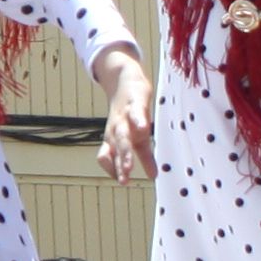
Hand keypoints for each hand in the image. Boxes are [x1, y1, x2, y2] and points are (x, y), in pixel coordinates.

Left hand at [92, 52, 153, 182]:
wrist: (123, 79)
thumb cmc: (129, 112)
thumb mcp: (137, 135)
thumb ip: (144, 156)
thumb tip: (153, 177)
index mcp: (114, 138)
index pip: (107, 156)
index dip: (112, 169)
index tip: (123, 182)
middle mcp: (116, 128)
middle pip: (116, 149)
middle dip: (119, 165)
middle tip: (123, 181)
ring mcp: (124, 115)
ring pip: (123, 135)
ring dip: (125, 151)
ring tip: (129, 166)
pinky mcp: (134, 101)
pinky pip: (136, 112)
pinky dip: (138, 120)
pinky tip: (143, 128)